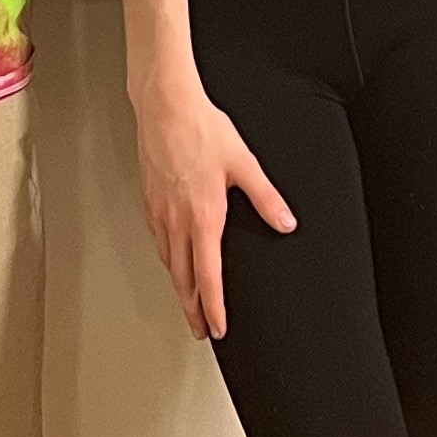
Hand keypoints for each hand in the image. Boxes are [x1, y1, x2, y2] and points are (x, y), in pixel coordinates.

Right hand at [135, 84, 294, 339]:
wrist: (165, 107)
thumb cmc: (201, 129)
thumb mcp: (244, 163)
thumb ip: (266, 197)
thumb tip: (286, 222)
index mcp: (203, 217)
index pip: (208, 277)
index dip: (214, 307)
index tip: (218, 328)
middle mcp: (177, 221)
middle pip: (183, 279)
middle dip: (192, 309)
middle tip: (200, 329)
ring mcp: (160, 212)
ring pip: (169, 262)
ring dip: (179, 287)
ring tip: (188, 301)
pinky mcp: (149, 200)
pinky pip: (159, 240)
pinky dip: (168, 259)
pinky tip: (174, 257)